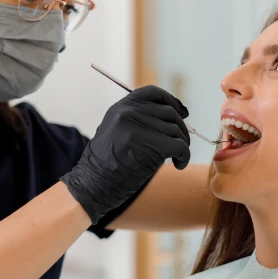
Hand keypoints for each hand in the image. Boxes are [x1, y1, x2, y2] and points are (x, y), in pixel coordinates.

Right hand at [62, 86, 190, 224]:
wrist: (92, 185)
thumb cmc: (106, 164)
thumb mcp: (115, 130)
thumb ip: (137, 119)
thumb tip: (174, 115)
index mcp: (120, 107)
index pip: (153, 93)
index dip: (172, 101)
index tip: (183, 113)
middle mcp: (129, 113)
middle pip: (170, 113)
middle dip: (180, 129)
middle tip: (180, 144)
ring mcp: (139, 129)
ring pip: (177, 130)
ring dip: (182, 145)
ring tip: (177, 158)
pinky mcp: (152, 146)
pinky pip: (180, 146)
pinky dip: (184, 156)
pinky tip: (179, 164)